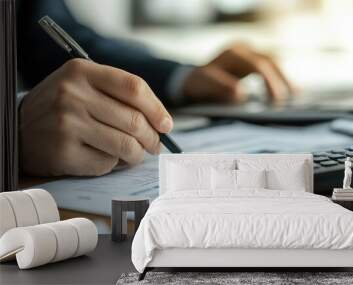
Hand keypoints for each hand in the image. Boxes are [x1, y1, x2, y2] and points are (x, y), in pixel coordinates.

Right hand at [19, 59, 172, 176]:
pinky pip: (106, 163)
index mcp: (82, 72)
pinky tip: (107, 159)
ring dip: (138, 154)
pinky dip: (114, 165)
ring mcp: (67, 124)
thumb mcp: (82, 86)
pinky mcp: (63, 152)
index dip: (157, 108)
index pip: (134, 87)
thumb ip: (118, 95)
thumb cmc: (60, 108)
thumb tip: (161, 120)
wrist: (18, 129)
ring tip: (137, 155)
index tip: (166, 124)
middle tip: (155, 145)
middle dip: (152, 138)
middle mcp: (72, 94)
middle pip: (134, 120)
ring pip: (126, 145)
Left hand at [182, 43, 294, 103]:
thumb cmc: (198, 83)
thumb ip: (221, 87)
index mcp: (233, 54)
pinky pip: (269, 68)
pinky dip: (279, 79)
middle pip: (270, 62)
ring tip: (296, 95)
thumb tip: (241, 94)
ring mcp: (248, 53)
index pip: (259, 65)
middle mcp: (243, 49)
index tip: (275, 102)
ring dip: (284, 79)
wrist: (193, 78)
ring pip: (273, 63)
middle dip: (281, 82)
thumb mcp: (205, 85)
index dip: (270, 83)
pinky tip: (291, 91)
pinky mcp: (251, 61)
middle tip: (286, 103)